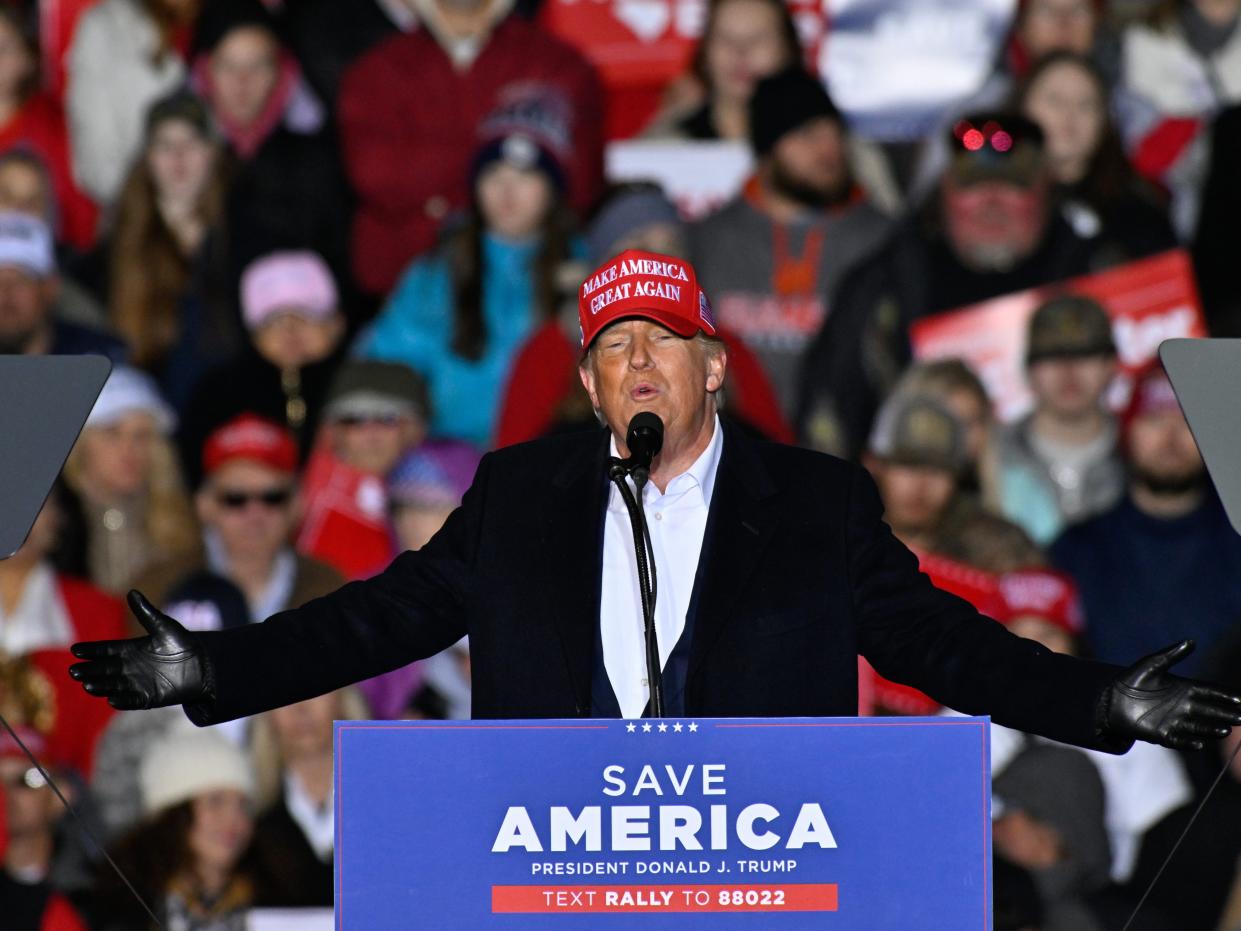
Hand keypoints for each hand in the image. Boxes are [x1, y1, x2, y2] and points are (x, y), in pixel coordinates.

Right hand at [69, 591, 211, 710]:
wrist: (204, 664)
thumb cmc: (183, 643)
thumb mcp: (163, 626)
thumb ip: (146, 613)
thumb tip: (132, 591)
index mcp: (131, 650)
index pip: (106, 650)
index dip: (92, 651)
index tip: (75, 650)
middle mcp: (130, 667)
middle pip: (105, 669)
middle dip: (89, 670)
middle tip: (74, 671)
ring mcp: (138, 683)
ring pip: (113, 685)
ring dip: (100, 686)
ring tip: (87, 685)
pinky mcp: (149, 697)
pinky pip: (132, 700)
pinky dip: (122, 700)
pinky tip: (111, 699)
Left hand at [1102, 641, 1240, 750]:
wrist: (1110, 699)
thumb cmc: (1132, 680)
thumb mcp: (1151, 664)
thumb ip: (1171, 655)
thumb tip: (1191, 641)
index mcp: (1184, 688)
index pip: (1209, 691)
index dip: (1224, 695)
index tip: (1240, 698)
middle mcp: (1183, 706)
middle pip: (1210, 710)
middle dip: (1226, 713)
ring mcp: (1174, 721)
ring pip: (1198, 726)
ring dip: (1211, 728)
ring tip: (1225, 730)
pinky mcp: (1161, 734)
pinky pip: (1178, 739)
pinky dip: (1188, 742)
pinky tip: (1199, 743)